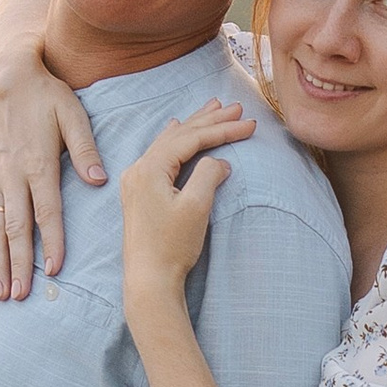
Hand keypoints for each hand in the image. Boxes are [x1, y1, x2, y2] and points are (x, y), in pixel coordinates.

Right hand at [0, 0, 101, 298]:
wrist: (6, 77)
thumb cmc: (46, 96)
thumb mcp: (73, 114)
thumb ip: (86, 148)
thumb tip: (99, 181)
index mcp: (37, 163)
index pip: (45, 210)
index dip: (50, 241)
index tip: (54, 270)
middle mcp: (12, 176)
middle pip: (14, 228)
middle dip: (18, 264)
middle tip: (22, 296)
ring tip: (0, 294)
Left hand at [119, 101, 253, 329]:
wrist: (148, 280)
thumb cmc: (171, 247)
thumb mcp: (196, 207)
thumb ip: (208, 175)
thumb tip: (218, 162)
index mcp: (149, 168)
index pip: (191, 139)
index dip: (222, 129)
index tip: (249, 123)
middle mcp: (138, 169)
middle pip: (179, 135)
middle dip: (209, 120)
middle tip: (235, 106)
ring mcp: (136, 181)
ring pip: (169, 143)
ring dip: (194, 126)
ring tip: (213, 108)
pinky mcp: (140, 194)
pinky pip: (161, 155)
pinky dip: (176, 140)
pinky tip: (177, 129)